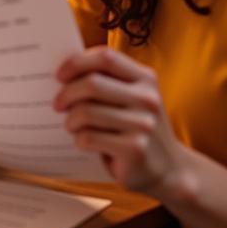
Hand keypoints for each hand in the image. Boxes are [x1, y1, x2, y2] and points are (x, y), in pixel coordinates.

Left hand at [55, 47, 188, 194]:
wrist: (169, 169)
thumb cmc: (136, 128)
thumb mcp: (131, 99)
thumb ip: (106, 82)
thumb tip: (62, 74)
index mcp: (145, 78)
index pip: (106, 57)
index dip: (77, 63)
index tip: (59, 75)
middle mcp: (147, 98)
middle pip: (92, 84)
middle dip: (66, 93)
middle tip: (57, 104)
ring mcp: (143, 124)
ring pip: (86, 112)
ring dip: (70, 120)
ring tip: (71, 126)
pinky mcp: (134, 149)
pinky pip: (89, 138)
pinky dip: (79, 140)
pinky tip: (85, 143)